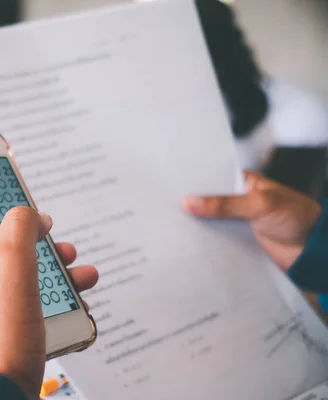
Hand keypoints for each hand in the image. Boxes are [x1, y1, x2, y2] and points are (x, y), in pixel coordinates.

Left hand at [0, 206, 97, 398]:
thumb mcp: (8, 269)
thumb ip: (18, 229)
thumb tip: (28, 214)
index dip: (10, 222)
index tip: (36, 221)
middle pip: (1, 261)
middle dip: (43, 256)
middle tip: (65, 252)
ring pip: (15, 291)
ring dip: (53, 282)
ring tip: (83, 280)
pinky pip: (19, 320)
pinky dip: (47, 312)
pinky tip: (75, 311)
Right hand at [183, 171, 321, 270]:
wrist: (315, 250)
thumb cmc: (297, 217)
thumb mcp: (259, 205)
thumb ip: (224, 204)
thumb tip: (190, 201)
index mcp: (244, 183)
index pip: (212, 179)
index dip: (193, 184)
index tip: (170, 188)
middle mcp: (239, 200)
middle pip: (208, 201)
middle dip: (191, 206)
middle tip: (165, 208)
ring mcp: (238, 221)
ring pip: (211, 221)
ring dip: (197, 225)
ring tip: (171, 226)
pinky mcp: (239, 240)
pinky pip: (218, 238)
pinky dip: (207, 241)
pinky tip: (190, 242)